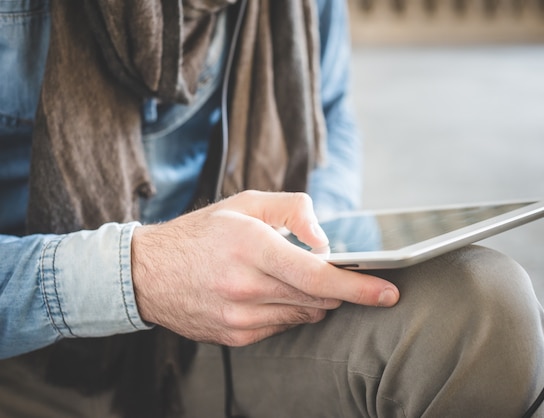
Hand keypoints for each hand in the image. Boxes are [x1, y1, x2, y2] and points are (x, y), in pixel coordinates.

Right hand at [131, 190, 398, 346]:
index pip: (317, 276)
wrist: (148, 273)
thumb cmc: (201, 233)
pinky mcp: (236, 336)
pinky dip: (290, 310)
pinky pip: (282, 327)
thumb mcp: (246, 203)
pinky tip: (270, 293)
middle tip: (338, 273)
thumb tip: (326, 241)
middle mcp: (245, 286)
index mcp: (251, 247)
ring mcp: (239, 317)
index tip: (388, 292)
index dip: (358, 287)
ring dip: (312, 298)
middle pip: (317, 299)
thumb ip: (295, 210)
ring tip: (287, 276)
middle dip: (337, 288)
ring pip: (304, 315)